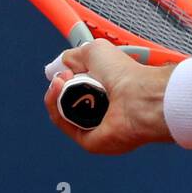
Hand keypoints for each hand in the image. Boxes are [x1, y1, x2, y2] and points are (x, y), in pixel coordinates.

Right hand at [43, 39, 174, 153]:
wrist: (136, 96)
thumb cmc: (126, 73)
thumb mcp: (95, 51)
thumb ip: (74, 56)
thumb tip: (61, 66)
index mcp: (110, 89)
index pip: (80, 86)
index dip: (67, 77)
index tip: (64, 69)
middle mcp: (104, 108)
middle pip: (67, 100)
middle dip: (59, 86)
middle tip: (64, 75)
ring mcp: (97, 126)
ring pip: (62, 112)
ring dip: (55, 95)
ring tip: (62, 81)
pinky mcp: (90, 141)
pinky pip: (64, 124)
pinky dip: (56, 108)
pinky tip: (58, 92)